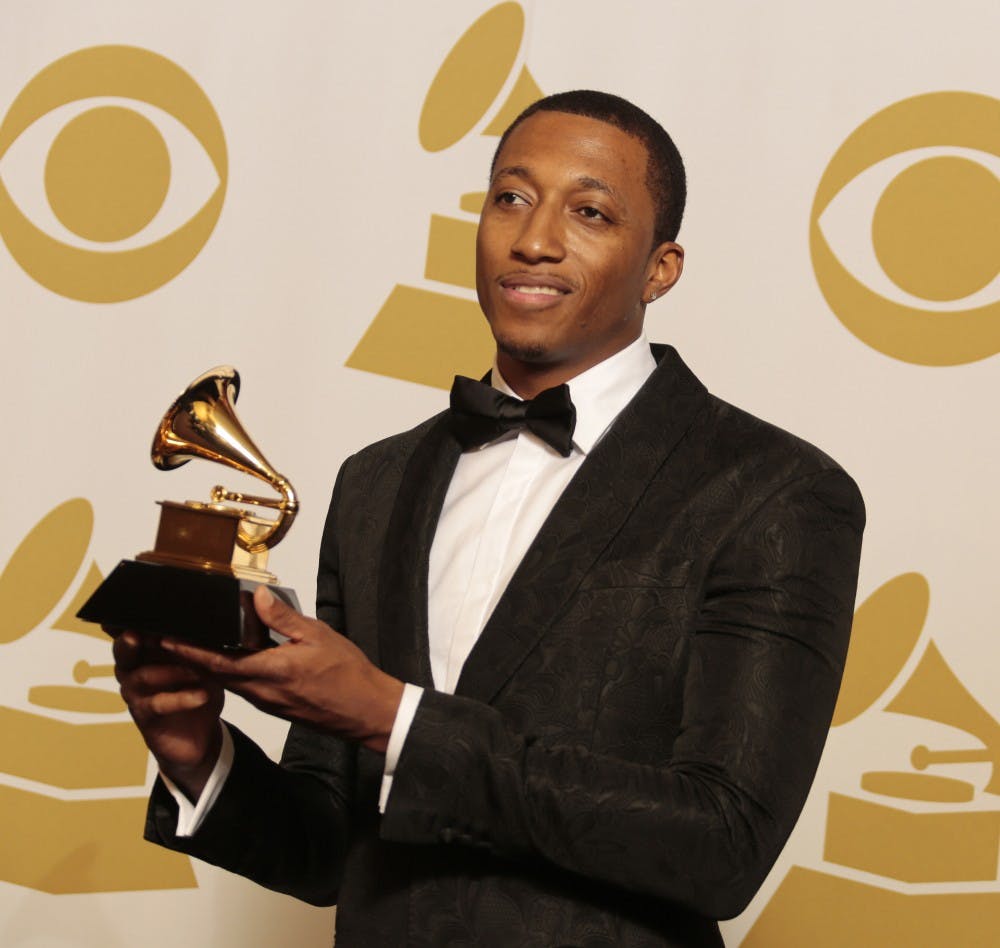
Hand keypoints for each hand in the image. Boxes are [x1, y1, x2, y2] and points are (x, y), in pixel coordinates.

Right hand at [113, 630, 224, 800]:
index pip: (131, 628)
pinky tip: (202, 695)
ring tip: (198, 670)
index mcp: (146, 650)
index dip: (126, 619)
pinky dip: (182, 699)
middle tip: (137, 634)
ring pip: (142, 676)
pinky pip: (158, 705)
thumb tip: (210, 615)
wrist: (198, 734)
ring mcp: (136, 694)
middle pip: (123, 651)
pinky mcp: (145, 717)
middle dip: (129, 640)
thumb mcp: (202, 661)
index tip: (134, 607)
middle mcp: (134, 669)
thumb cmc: (198, 688)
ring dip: (172, 670)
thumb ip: (198, 642)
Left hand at [159, 585, 404, 753]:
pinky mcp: (275, 705)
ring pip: (228, 682)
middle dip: (188, 657)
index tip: (166, 639)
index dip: (188, 651)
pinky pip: (243, 688)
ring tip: (189, 646)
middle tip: (167, 638)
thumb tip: (257, 596)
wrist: (365, 710)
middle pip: (214, 674)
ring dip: (207, 666)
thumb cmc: (348, 675)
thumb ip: (283, 618)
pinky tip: (229, 661)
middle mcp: (262, 691)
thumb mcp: (318, 636)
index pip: (217, 662)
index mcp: (271, 672)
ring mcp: (267, 701)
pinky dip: (227, 674)